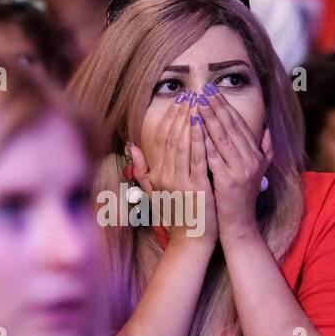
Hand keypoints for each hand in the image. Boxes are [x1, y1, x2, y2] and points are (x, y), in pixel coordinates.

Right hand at [128, 101, 216, 249]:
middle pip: (172, 138)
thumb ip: (143, 169)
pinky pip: (197, 160)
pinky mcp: (196, 189)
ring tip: (198, 102)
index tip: (179, 101)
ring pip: (183, 146)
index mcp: (157, 175)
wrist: (191, 241)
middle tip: (190, 94)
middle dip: (181, 114)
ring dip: (190, 121)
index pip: (161, 140)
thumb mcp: (155, 192)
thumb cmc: (177, 216)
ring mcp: (180, 183)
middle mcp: (166, 177)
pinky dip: (199, 141)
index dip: (169, 118)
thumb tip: (131, 146)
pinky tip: (203, 125)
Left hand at [198, 91, 271, 242]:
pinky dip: (203, 139)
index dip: (226, 106)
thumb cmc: (241, 198)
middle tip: (203, 88)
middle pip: (231, 126)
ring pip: (222, 137)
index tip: (213, 91)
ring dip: (209, 117)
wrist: (239, 226)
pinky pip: (213, 155)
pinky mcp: (228, 180)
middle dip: (217, 105)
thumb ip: (264, 150)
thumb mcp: (258, 172)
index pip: (239, 125)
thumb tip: (267, 130)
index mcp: (256, 155)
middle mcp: (251, 160)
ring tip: (198, 101)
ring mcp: (241, 169)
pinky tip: (194, 126)